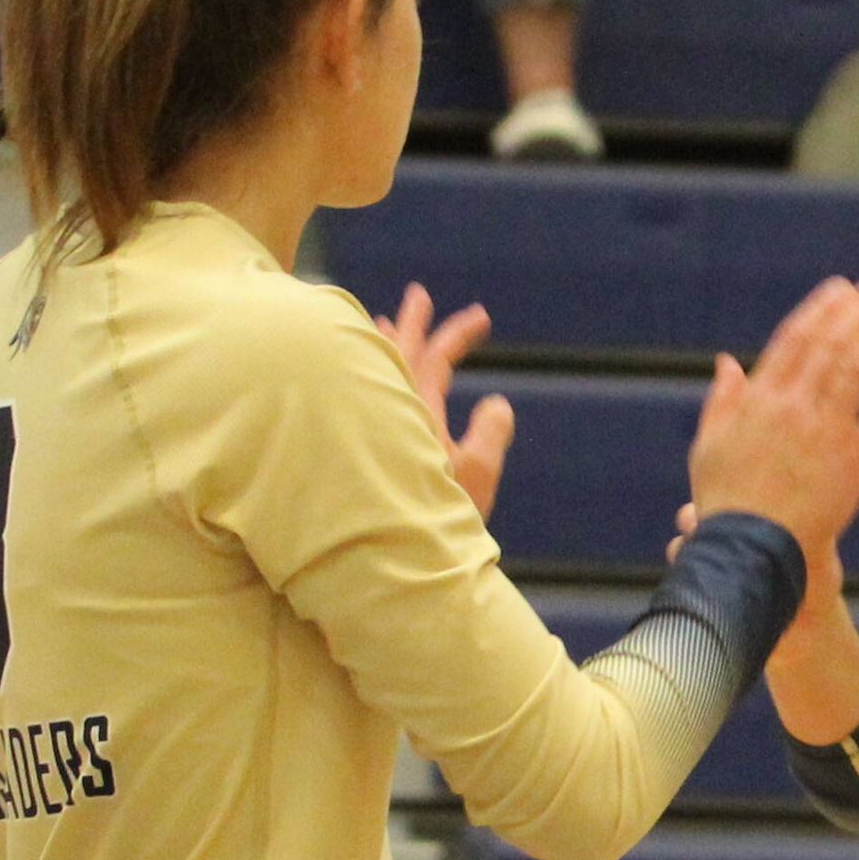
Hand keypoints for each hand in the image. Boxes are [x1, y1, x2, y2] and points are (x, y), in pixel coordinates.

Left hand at [378, 283, 519, 524]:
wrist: (395, 564)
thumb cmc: (438, 521)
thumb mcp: (478, 475)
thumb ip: (490, 433)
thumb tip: (497, 403)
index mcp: (417, 412)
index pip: (435, 359)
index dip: (457, 334)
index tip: (482, 316)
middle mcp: (386, 415)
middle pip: (395, 356)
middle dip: (412, 325)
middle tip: (418, 295)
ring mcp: (370, 431)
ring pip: (372, 376)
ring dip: (383, 348)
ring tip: (382, 326)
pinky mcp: (361, 453)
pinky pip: (362, 399)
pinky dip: (370, 380)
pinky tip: (368, 388)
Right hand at [686, 271, 858, 580]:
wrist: (753, 553)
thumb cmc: (727, 503)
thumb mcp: (710, 446)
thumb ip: (722, 400)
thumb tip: (728, 362)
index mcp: (760, 400)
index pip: (796, 341)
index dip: (822, 311)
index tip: (843, 290)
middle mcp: (796, 409)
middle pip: (834, 346)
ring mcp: (828, 434)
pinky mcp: (856, 463)